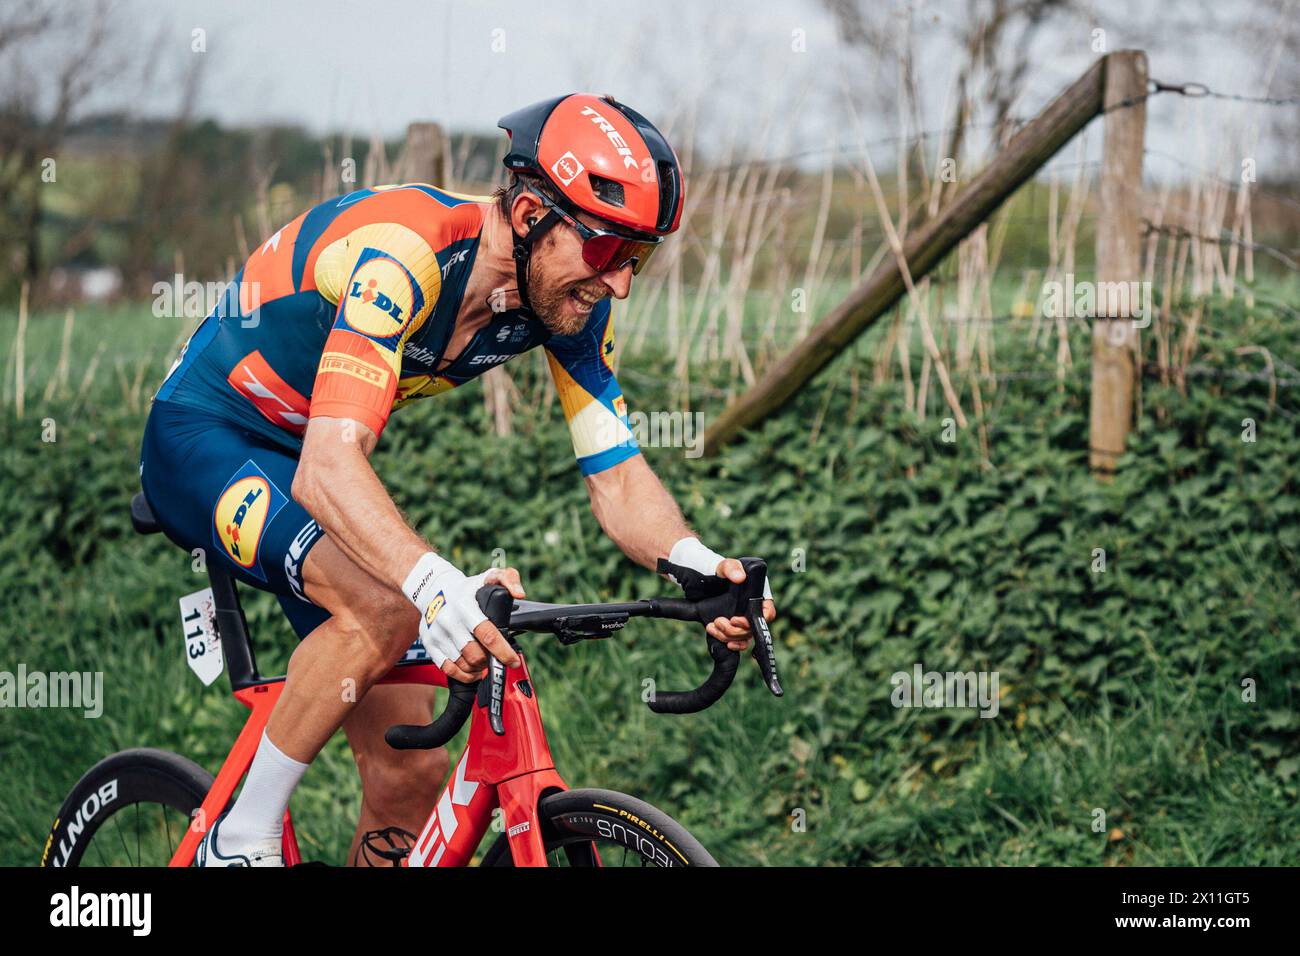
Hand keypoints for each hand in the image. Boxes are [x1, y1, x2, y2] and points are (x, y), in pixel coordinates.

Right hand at [416, 565, 524, 681]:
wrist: (433, 588)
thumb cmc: (467, 588)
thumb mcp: (490, 576)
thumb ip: (509, 579)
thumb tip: (520, 593)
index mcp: (465, 606)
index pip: (488, 635)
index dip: (503, 652)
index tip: (514, 661)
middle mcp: (448, 621)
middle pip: (475, 655)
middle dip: (490, 660)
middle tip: (496, 657)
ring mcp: (437, 634)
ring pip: (463, 665)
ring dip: (478, 668)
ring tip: (484, 661)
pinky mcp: (429, 643)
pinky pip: (447, 669)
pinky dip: (463, 675)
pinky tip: (472, 670)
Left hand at [706, 558, 777, 652]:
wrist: (705, 581)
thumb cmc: (720, 571)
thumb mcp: (725, 566)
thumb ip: (731, 567)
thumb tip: (740, 577)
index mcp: (758, 595)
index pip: (768, 613)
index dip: (756, 621)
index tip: (736, 619)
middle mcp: (753, 610)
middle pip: (752, 629)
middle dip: (735, 630)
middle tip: (719, 621)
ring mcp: (744, 620)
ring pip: (744, 637)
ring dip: (728, 636)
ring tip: (712, 626)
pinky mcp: (734, 627)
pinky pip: (739, 642)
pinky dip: (732, 644)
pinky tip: (723, 640)